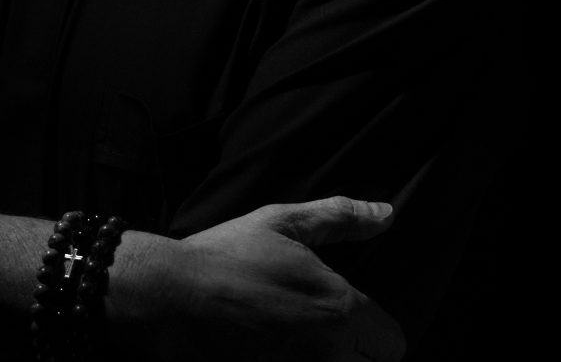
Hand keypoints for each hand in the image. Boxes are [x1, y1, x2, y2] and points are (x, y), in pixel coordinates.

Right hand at [115, 196, 405, 360]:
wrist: (166, 297)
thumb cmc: (225, 256)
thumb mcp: (282, 223)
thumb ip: (340, 218)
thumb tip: (386, 213)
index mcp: (339, 309)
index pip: (394, 341)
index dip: (375, 330)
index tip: (350, 321)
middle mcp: (327, 351)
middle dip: (357, 354)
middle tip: (323, 335)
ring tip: (302, 346)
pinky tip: (279, 354)